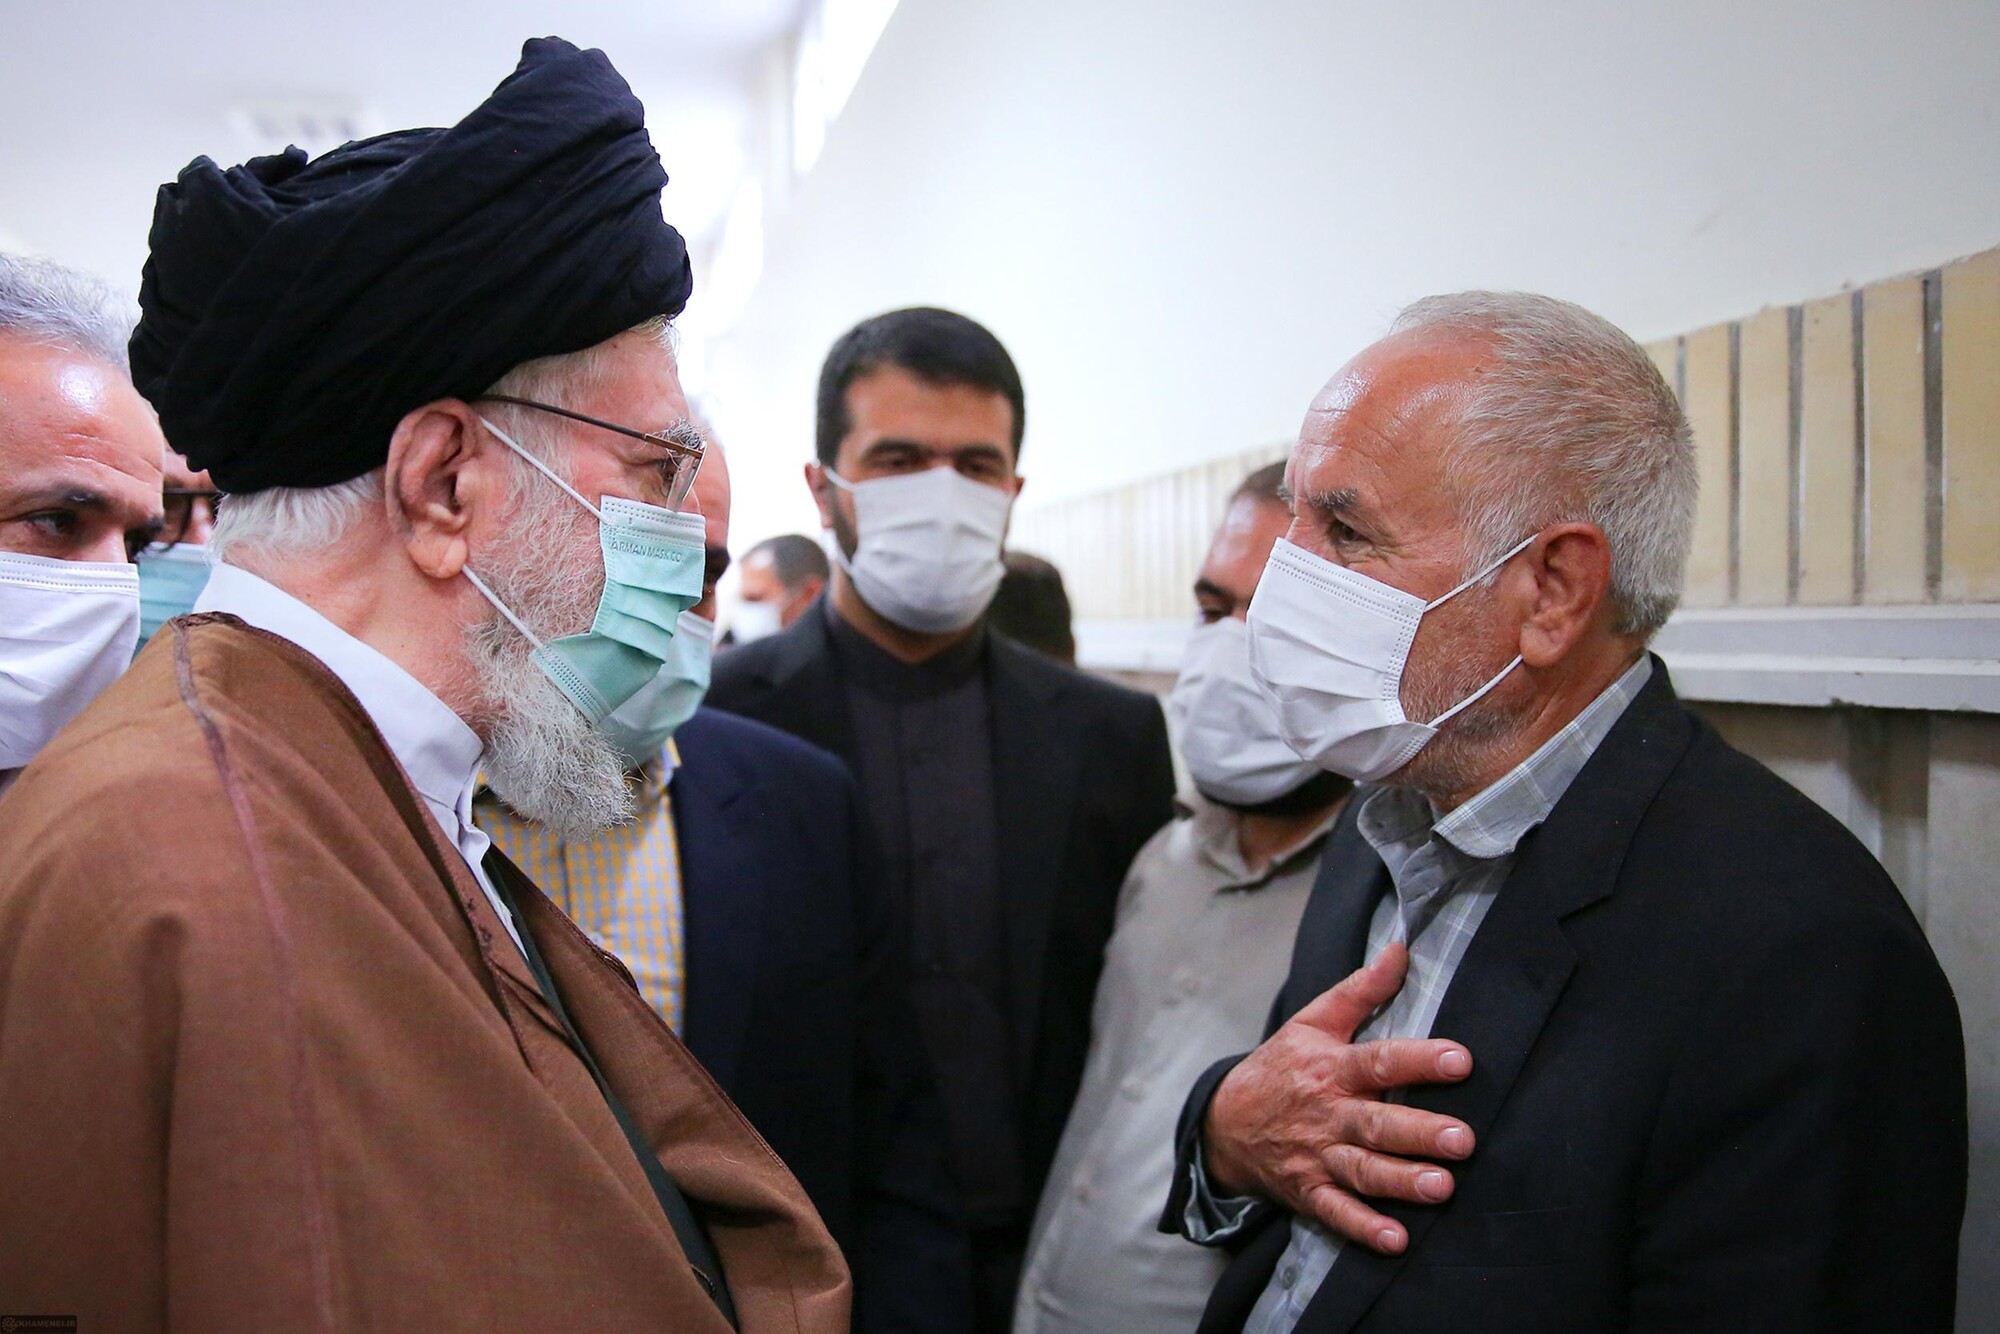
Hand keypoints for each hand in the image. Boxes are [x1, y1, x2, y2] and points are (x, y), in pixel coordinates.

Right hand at [1202, 943, 1474, 1253]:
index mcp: (1332, 1068)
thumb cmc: (1281, 1068)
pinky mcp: (1310, 1192)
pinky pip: (1337, 1213)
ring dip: (1400, 1181)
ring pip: (1362, 1170)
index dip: (1419, 1060)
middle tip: (1462, 1139)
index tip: (1460, 1059)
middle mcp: (1327, 1114)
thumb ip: (1361, 989)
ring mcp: (1317, 1156)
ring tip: (1440, 1187)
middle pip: (1376, 1123)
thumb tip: (1401, 949)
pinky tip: (1395, 1240)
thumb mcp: (1313, 1021)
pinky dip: (1363, 1228)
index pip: (1379, 1061)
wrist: (1225, 1122)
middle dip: (1418, 1131)